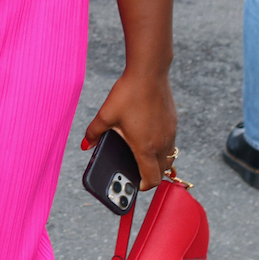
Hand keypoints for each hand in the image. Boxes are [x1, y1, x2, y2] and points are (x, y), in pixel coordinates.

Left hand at [80, 70, 176, 191]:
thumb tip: (85, 145)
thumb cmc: (127, 94)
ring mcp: (170, 133)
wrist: (149, 72)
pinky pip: (170, 143)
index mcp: (145, 147)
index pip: (151, 179)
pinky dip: (162, 147)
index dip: (143, 187)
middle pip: (162, 171)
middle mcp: (161, 143)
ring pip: (168, 157)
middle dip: (150, 176)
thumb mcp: (105, 115)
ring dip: (158, 162)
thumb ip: (94, 133)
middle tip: (136, 172)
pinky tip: (148, 136)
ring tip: (142, 156)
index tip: (134, 185)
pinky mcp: (173, 122)